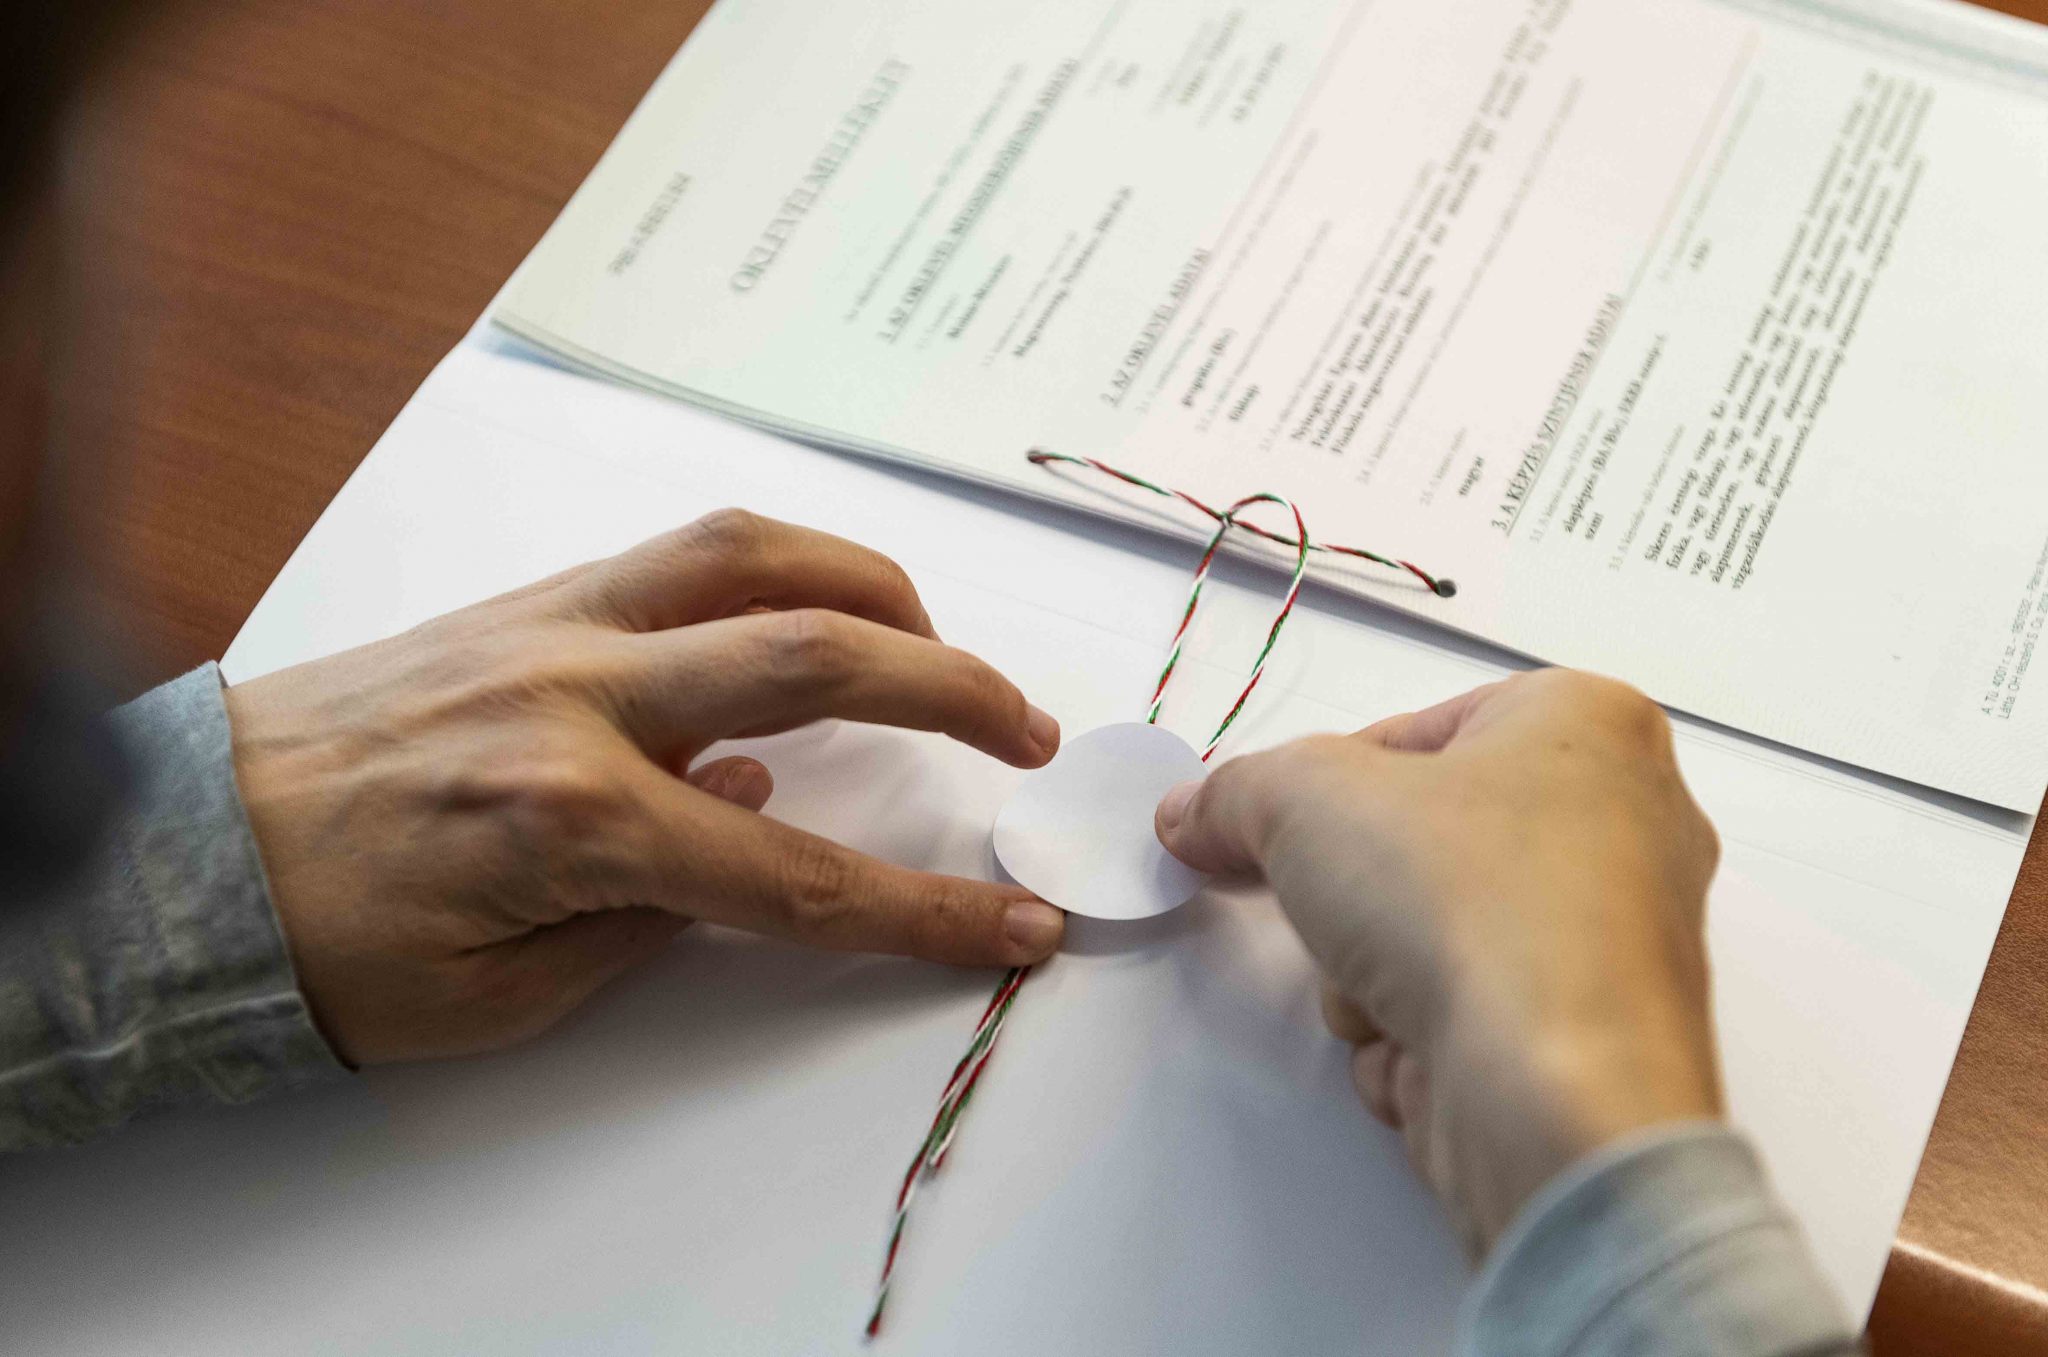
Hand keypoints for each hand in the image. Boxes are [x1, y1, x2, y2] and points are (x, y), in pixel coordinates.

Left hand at [225, 510, 1065, 1065]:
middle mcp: (578, 696)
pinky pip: (688, 548)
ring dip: (880, 587)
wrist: (190, 854)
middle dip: (953, 692)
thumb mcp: (498, 997)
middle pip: (817, 659)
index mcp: (570, 821)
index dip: (924, 909)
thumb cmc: (329, 946)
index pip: (798, 874)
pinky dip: (784, 563)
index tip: (1015, 926)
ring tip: (940, 641)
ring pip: (758, 557)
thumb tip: (755, 815)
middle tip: (1027, 733)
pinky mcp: (535, 594)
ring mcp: (556, 623)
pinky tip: (818, 603)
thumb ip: (648, 915)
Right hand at [1154, 669, 1720, 1254]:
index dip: (1319, 785)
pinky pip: (1471, 1014)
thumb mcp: (1304, 799)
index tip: (1256, 829)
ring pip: (1434, 935)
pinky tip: (1422, 1055)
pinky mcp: (1597, 1036)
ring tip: (1385, 995)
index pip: (1410, 734)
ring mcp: (1620, 937)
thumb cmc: (1459, 900)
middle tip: (1321, 911)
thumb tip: (1192, 813)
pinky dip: (1421, 1036)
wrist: (1555, 1099)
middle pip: (1419, 843)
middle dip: (1349, 894)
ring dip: (1371, 975)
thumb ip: (1233, 792)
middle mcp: (1628, 818)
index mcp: (1586, 722)